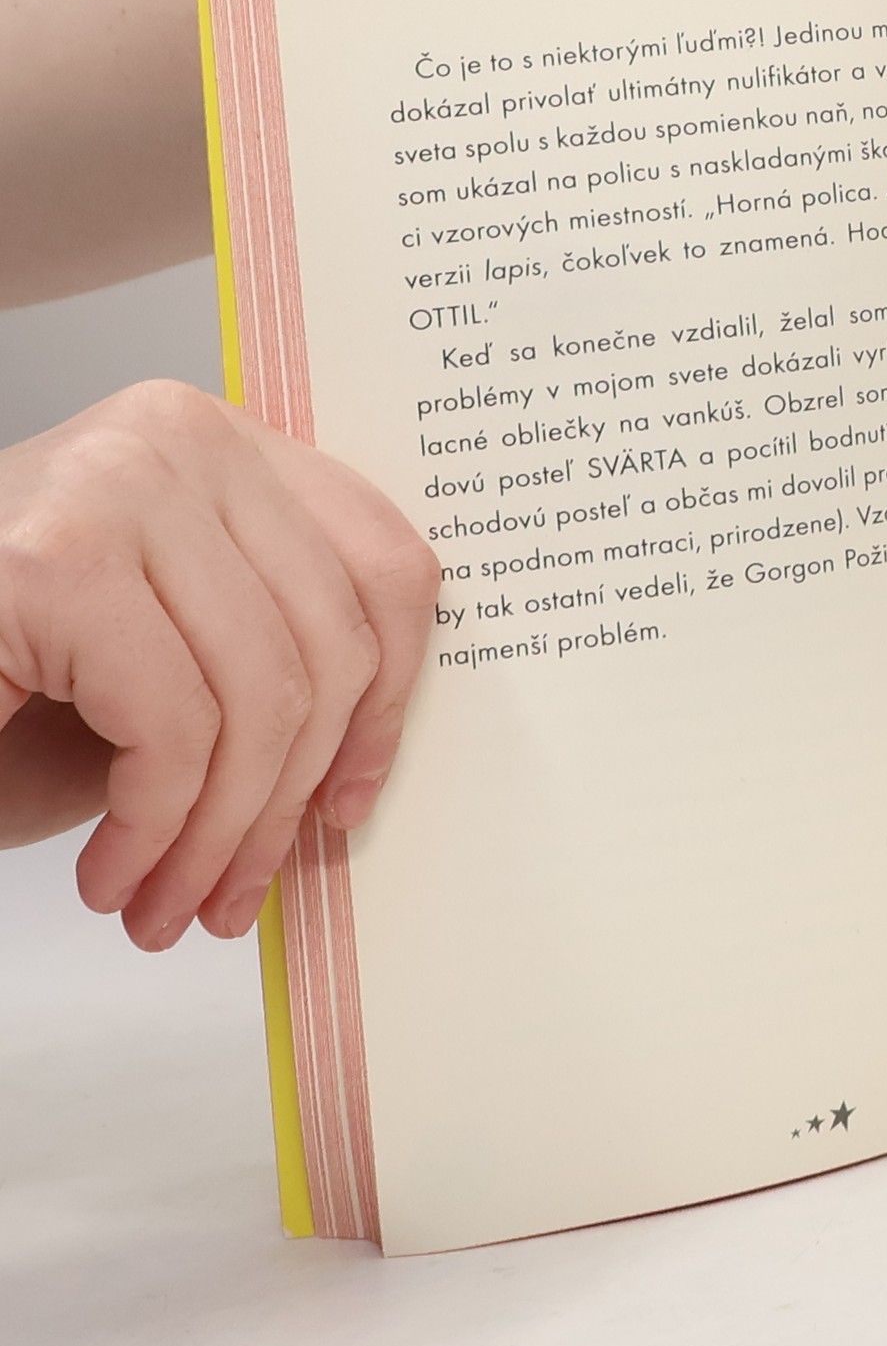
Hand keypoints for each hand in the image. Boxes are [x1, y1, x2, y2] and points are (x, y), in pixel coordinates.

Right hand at [0, 382, 439, 949]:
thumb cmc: (6, 674)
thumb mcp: (169, 651)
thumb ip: (266, 666)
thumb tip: (357, 773)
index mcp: (229, 448)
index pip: (383, 567)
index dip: (388, 706)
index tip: (345, 806)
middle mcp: (182, 439)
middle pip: (329, 647)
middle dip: (284, 802)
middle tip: (232, 894)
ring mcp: (119, 484)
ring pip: (261, 696)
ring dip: (216, 838)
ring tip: (166, 907)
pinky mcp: (52, 561)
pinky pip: (171, 727)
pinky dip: (150, 830)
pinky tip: (109, 876)